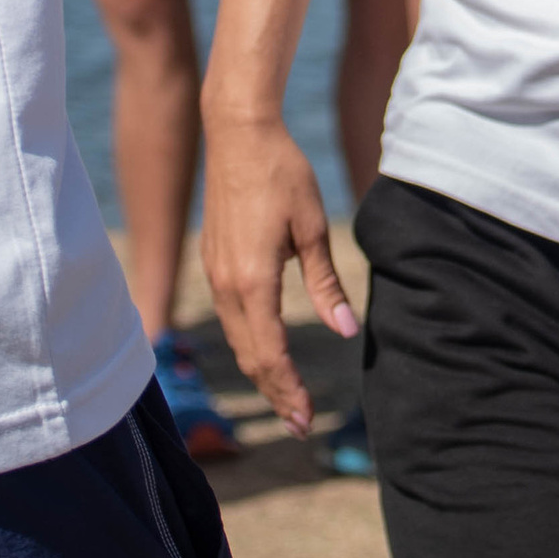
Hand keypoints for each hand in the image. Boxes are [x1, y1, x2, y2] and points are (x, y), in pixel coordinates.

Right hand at [200, 116, 359, 434]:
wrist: (238, 134)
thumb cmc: (283, 174)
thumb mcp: (314, 228)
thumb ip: (326, 284)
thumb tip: (344, 331)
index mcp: (253, 281)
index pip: (270, 353)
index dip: (288, 390)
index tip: (306, 419)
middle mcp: (227, 285)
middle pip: (250, 356)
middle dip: (275, 392)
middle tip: (300, 424)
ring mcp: (215, 274)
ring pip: (237, 339)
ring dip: (261, 371)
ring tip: (286, 396)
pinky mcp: (214, 263)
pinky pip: (229, 318)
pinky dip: (249, 344)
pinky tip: (265, 352)